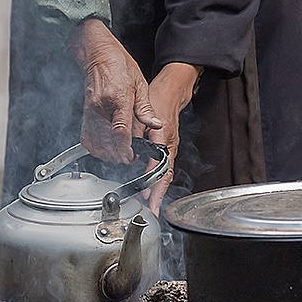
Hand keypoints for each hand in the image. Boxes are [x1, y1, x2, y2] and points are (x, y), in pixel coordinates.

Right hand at [68, 19, 162, 163]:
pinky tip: (105, 148)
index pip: (120, 130)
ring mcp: (91, 111)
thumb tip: (155, 124)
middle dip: (119, 155)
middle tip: (130, 156)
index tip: (132, 156)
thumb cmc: (119, 66)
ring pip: (95, 143)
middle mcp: (102, 106)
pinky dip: (95, 147)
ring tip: (119, 154)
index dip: (126, 148)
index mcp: (119, 98)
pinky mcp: (85, 113)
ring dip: (107, 154)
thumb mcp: (140, 84)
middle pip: (107, 141)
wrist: (99, 55)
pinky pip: (86, 137)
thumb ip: (145, 108)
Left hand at [142, 62, 200, 213]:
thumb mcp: (145, 114)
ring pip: (164, 174)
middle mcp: (169, 147)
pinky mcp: (166, 147)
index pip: (161, 170)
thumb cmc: (159, 99)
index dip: (155, 187)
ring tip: (148, 204)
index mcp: (165, 141)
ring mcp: (169, 148)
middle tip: (150, 211)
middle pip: (165, 177)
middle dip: (157, 195)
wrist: (171, 91)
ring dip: (157, 190)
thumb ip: (138, 132)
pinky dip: (157, 179)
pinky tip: (149, 187)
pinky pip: (163, 167)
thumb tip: (130, 151)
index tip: (149, 200)